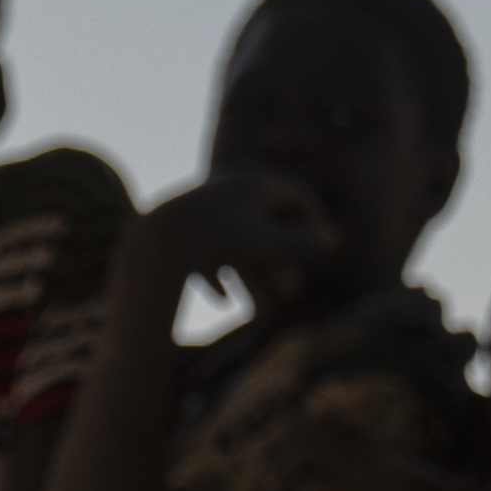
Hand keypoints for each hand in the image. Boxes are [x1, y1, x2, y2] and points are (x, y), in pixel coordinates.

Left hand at [140, 166, 344, 311]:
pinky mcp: (180, 225)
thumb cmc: (220, 240)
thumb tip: (331, 241)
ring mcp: (203, 204)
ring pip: (234, 242)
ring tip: (257, 311)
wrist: (159, 239)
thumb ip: (301, 242)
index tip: (325, 243)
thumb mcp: (268, 243)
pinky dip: (215, 273)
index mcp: (253, 179)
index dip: (314, 219)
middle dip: (282, 262)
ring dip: (249, 277)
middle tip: (294, 288)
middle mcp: (227, 185)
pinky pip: (203, 250)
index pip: (294, 194)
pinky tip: (220, 298)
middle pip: (265, 224)